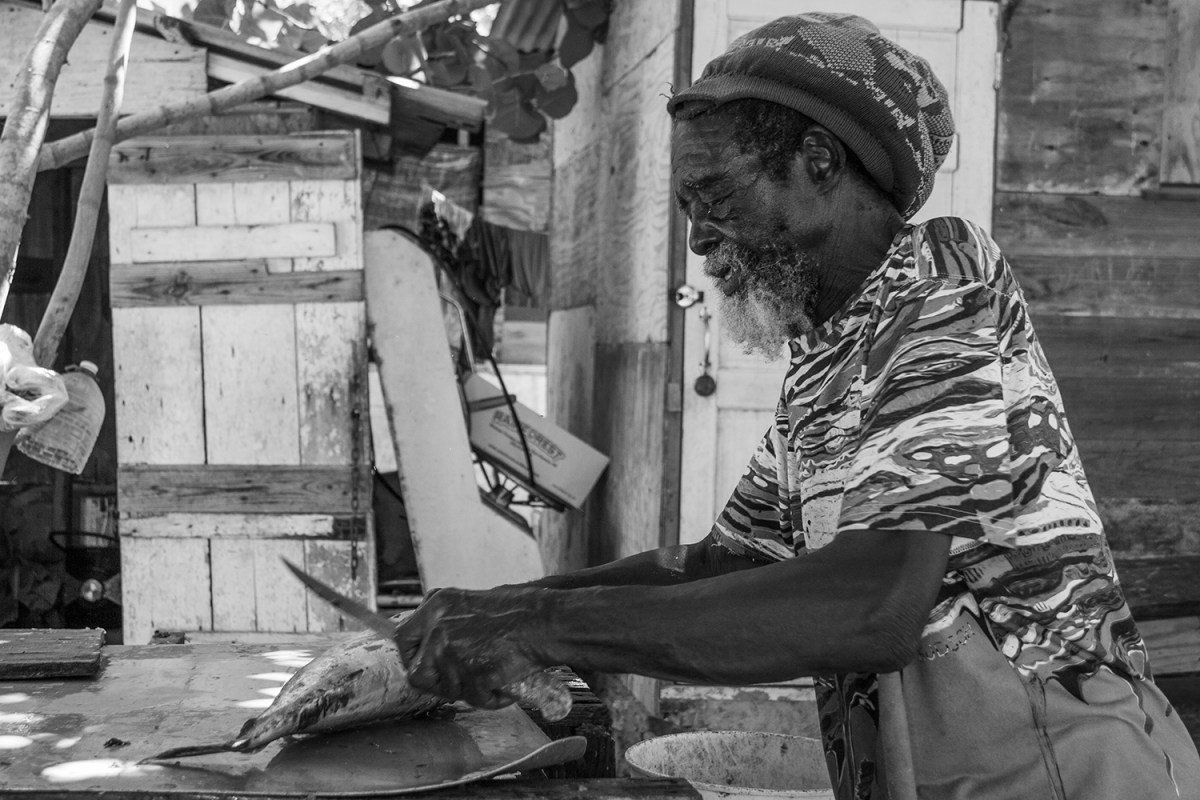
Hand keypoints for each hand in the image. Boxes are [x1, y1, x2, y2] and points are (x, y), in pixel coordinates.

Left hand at [395, 587, 550, 709]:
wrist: (545, 621)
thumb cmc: (518, 611)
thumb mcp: (468, 601)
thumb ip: (444, 619)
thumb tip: (426, 643)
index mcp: (437, 605)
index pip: (402, 638)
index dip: (412, 657)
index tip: (423, 665)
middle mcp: (439, 627)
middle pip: (417, 673)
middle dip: (437, 684)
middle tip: (460, 682)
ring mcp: (454, 651)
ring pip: (450, 690)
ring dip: (471, 690)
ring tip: (494, 675)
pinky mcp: (473, 672)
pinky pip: (476, 699)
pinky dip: (492, 698)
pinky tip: (505, 683)